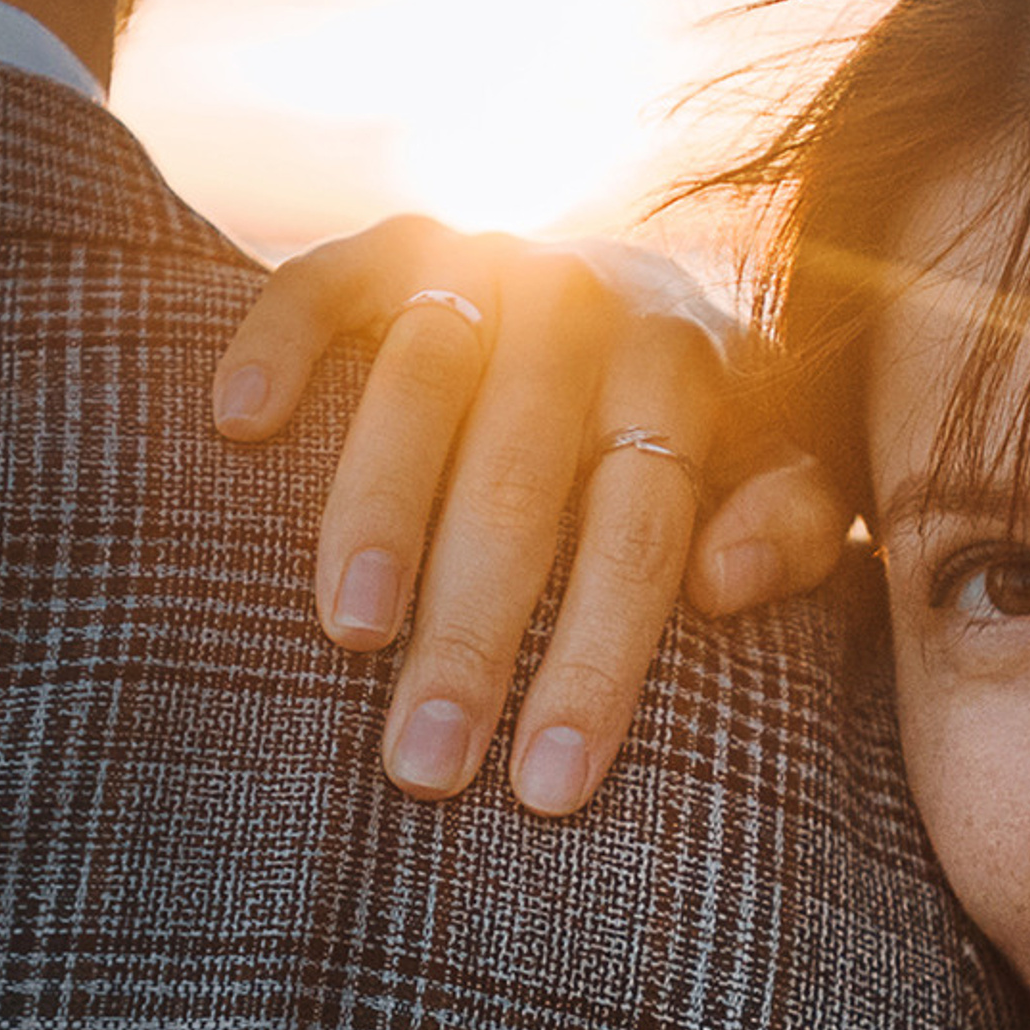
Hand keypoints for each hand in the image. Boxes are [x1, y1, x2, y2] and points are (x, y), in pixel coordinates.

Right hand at [211, 218, 854, 813]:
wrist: (643, 282)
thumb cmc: (702, 428)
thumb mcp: (787, 469)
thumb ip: (792, 524)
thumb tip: (726, 586)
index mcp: (691, 374)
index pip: (638, 532)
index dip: (595, 661)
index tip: (546, 787)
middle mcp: (589, 308)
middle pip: (522, 481)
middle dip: (473, 632)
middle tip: (426, 765)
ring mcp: (486, 265)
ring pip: (422, 386)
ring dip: (376, 512)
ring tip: (349, 637)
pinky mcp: (392, 243)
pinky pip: (322, 278)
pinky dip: (277, 340)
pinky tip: (237, 426)